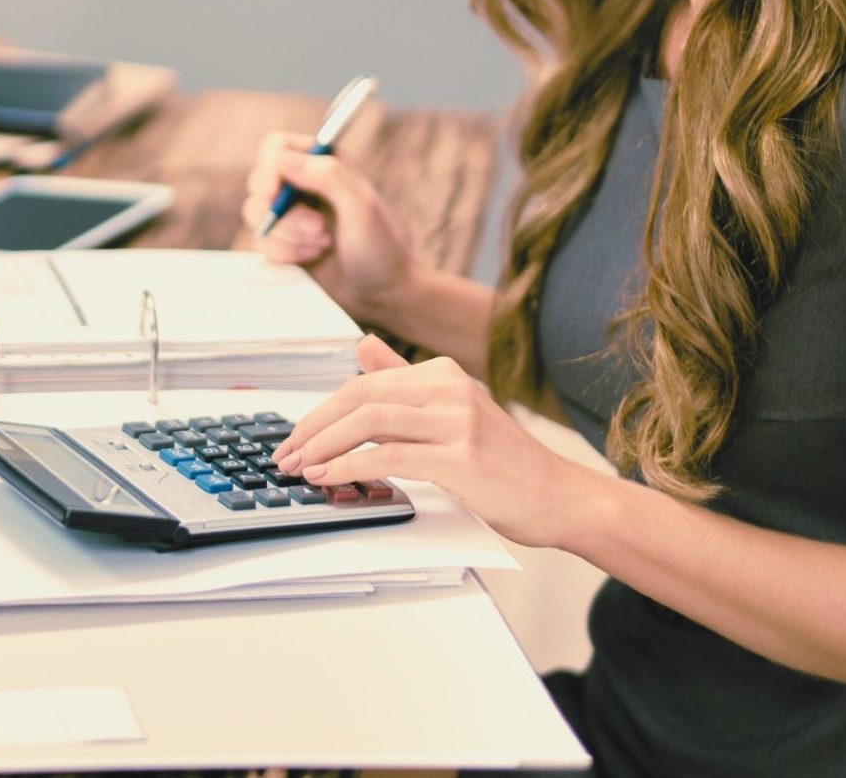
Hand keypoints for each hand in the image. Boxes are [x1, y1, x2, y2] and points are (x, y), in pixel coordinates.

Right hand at [240, 130, 419, 317]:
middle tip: (318, 229)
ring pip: (255, 214)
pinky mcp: (281, 241)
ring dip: (287, 235)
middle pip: (259, 182)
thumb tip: (283, 159)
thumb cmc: (379, 247)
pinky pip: (260, 242)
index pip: (277, 146)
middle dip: (284, 213)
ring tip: (322, 245)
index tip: (273, 194)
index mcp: (323, 163)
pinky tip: (312, 257)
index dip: (269, 167)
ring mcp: (289, 214)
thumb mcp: (362, 207)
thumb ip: (328, 175)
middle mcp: (302, 184)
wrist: (381, 294)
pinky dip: (283, 253)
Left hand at [273, 336, 595, 548]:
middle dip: (313, 426)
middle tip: (285, 454)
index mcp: (442, 374)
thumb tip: (360, 348)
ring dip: (323, 445)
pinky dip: (349, 465)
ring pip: (368, 420)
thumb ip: (405, 382)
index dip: (321, 411)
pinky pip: (389, 455)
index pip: (363, 383)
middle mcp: (449, 388)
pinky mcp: (461, 457)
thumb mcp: (454, 412)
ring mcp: (457, 420)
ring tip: (299, 468)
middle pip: (359, 395)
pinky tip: (329, 477)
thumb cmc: (505, 464)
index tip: (295, 438)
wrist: (560, 497)